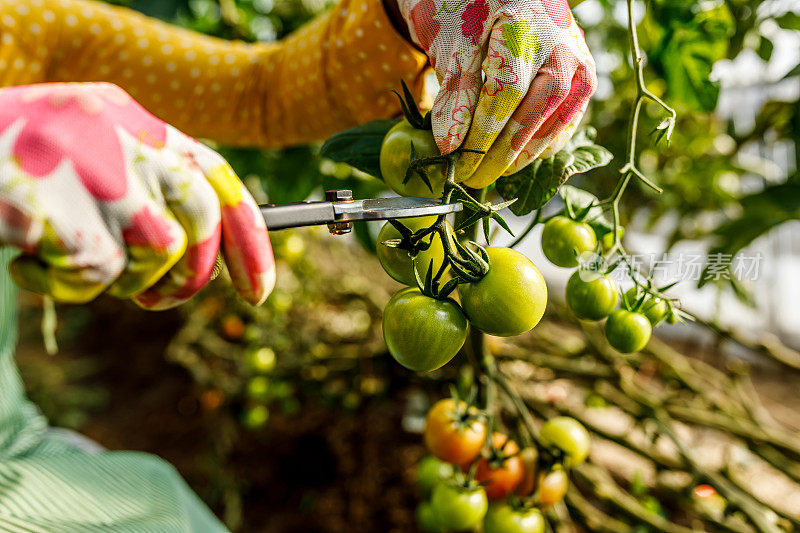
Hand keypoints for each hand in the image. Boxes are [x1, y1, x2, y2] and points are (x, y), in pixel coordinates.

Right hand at [0, 83, 274, 308]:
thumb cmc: (19, 164)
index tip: (259, 292)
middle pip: (200, 218)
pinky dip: (63, 284)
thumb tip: (195, 246)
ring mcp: (92, 168)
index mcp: (136, 121)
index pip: (220, 180)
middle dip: (190, 276)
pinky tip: (24, 258)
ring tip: (69, 261)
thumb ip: (146, 186)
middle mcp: (124, 135)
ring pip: (154, 252)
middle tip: (158, 298)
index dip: (249, 242)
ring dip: (117, 278)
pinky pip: (93, 272)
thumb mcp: (92, 157)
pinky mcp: (56, 206)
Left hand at [397, 0, 596, 186]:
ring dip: (524, 154)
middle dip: (501, 155)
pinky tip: (523, 157)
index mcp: (525, 31)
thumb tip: (450, 146)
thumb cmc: (470, 4)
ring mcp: (579, 62)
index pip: (503, 97)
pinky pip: (568, 117)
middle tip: (473, 180)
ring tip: (494, 173)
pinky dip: (545, 141)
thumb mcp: (452, 38)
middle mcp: (561, 48)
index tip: (458, 165)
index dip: (480, 137)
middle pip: (533, 115)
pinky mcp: (584, 74)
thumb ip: (456, 90)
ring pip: (554, 122)